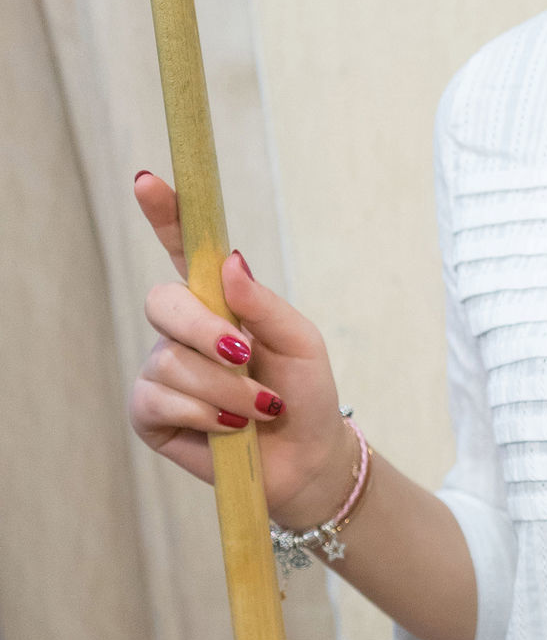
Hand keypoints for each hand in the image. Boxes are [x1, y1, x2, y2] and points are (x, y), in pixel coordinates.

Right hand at [128, 171, 352, 529]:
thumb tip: (230, 262)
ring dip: (223, 388)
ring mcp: (163, 371)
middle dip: (203, 329)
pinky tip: (229, 427)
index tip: (146, 180)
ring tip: (259, 408)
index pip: (183, 249)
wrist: (307, 459)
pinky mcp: (150, 414)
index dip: (164, 214)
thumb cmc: (306, 393)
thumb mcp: (300, 341)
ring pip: (168, 359)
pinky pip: (157, 399)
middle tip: (243, 353)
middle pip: (161, 301)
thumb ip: (263, 303)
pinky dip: (202, 413)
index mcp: (219, 301)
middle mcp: (183, 331)